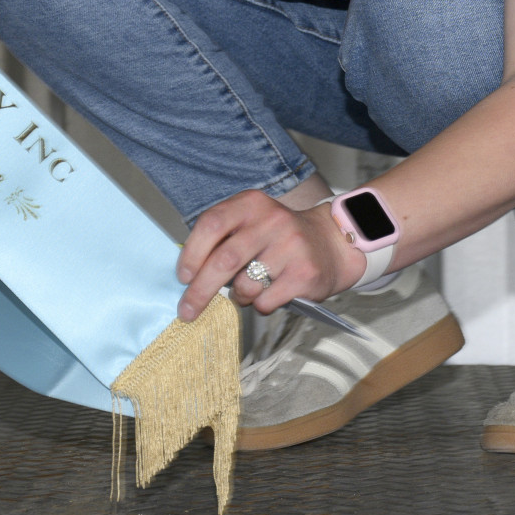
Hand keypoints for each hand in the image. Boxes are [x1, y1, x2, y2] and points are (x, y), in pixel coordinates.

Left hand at [175, 189, 366, 320]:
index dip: (192, 253)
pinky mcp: (304, 273)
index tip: (183, 277)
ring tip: (249, 289)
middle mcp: (272, 220)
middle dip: (200, 291)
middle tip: (187, 310)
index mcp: (252, 204)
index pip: (212, 224)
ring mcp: (291, 246)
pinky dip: (260, 305)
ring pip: (244, 286)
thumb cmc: (279, 238)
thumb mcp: (251, 223)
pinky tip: (271, 292)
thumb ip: (221, 238)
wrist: (331, 244)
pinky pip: (265, 301)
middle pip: (224, 260)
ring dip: (239, 296)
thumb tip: (187, 274)